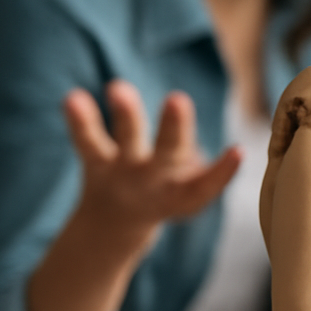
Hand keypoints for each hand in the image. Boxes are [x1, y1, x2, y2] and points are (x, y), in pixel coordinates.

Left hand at [63, 80, 240, 243]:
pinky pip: (86, 142)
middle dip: (174, 126)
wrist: (115, 224)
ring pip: (127, 140)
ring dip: (126, 114)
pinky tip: (72, 97)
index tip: (238, 150)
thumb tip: (222, 145)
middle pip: (167, 152)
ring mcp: (124, 173)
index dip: (224, 170)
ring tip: (118, 86)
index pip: (207, 186)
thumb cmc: (168, 194)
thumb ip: (207, 167)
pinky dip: (81, 122)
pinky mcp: (95, 164)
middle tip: (178, 98)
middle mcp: (155, 182)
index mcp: (184, 195)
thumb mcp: (192, 190)